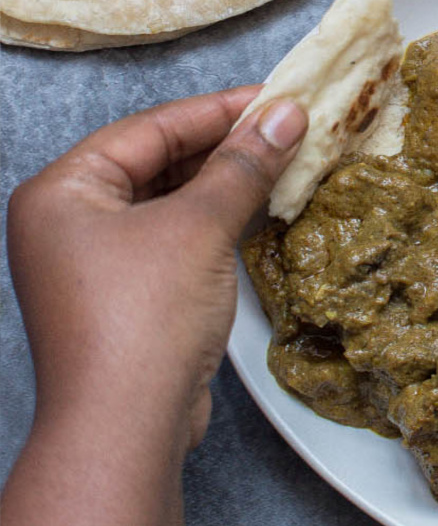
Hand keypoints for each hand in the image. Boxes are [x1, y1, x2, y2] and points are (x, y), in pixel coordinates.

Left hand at [7, 89, 307, 456]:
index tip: (277, 96)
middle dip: (224, 147)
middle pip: (156, 162)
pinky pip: (171, 240)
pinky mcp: (122, 299)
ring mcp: (91, 264)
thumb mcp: (199, 227)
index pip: (150, 128)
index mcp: (61, 191)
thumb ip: (244, 166)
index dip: (218, 110)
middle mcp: (66, 222)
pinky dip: (213, 223)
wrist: (124, 429)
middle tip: (288, 127)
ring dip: (223, 185)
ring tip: (283, 162)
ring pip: (167, 203)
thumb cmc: (143, 319)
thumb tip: (287, 114)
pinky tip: (257, 210)